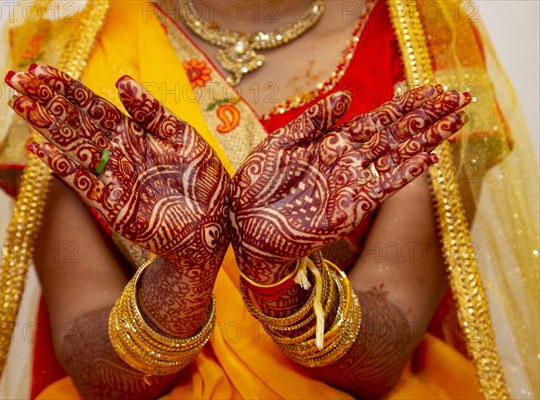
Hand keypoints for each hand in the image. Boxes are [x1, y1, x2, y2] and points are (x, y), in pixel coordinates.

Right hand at [6, 65, 229, 270]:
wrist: (215, 224)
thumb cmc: (204, 179)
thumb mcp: (183, 137)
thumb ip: (152, 112)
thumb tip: (121, 80)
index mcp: (135, 134)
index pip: (95, 106)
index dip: (68, 89)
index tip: (41, 70)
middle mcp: (119, 153)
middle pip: (77, 122)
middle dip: (47, 100)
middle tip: (16, 79)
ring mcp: (113, 178)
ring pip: (74, 147)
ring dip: (47, 127)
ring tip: (19, 104)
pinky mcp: (113, 206)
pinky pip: (83, 183)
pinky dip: (62, 167)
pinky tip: (39, 149)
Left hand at [230, 85, 469, 282]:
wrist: (246, 226)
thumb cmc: (256, 185)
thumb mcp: (282, 143)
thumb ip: (314, 121)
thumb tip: (348, 95)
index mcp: (332, 144)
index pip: (376, 119)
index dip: (404, 104)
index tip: (432, 89)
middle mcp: (348, 161)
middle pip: (395, 134)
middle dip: (426, 117)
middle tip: (458, 97)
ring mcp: (352, 184)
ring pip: (396, 156)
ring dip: (425, 139)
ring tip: (455, 120)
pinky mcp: (352, 208)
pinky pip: (384, 186)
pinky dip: (406, 172)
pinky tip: (428, 156)